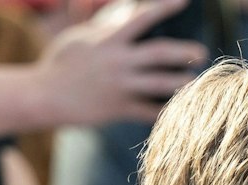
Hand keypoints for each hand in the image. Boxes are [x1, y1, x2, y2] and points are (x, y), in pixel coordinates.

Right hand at [35, 0, 207, 127]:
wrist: (45, 95)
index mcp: (108, 40)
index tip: (184, 1)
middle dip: (185, 50)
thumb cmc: (63, 62)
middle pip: (160, 52)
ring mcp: (120, 86)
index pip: (142, 18)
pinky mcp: (119, 109)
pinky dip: (168, 111)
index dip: (165, 7)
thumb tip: (127, 11)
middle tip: (202, 50)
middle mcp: (118, 61)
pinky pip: (151, 111)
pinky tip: (184, 110)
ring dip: (182, 81)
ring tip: (195, 79)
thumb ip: (107, 26)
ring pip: (160, 83)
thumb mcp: (82, 38)